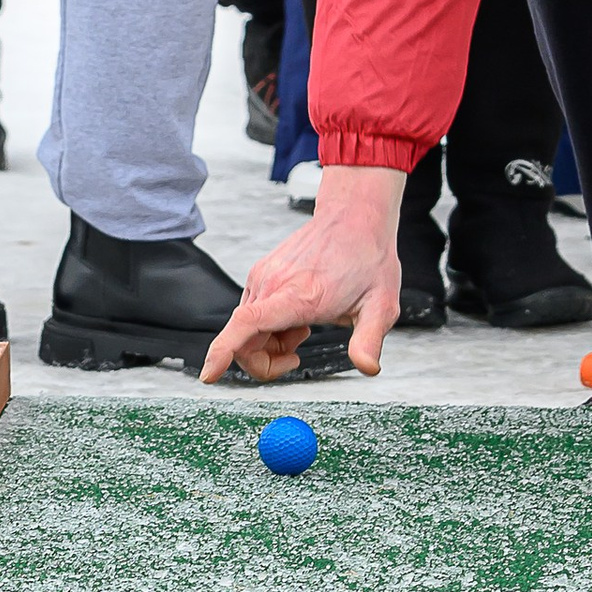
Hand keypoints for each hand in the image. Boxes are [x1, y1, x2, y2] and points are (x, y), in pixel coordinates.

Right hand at [201, 164, 404, 384]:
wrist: (355, 216)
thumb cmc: (368, 258)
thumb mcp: (382, 305)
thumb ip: (370, 340)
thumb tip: (368, 368)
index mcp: (297, 294)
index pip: (246, 324)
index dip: (223, 352)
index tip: (210, 374)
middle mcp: (272, 283)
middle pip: (243, 340)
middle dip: (264, 362)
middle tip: (297, 353)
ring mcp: (264, 276)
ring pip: (247, 329)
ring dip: (271, 343)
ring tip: (306, 327)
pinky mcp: (262, 273)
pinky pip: (253, 313)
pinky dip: (270, 326)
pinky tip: (299, 314)